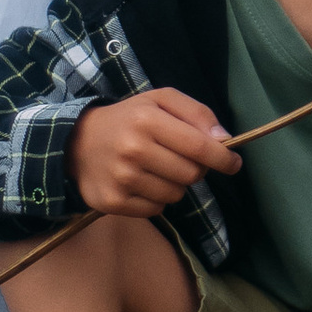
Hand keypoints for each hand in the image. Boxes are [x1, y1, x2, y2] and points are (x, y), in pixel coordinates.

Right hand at [68, 90, 240, 216]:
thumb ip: (196, 113)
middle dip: (195, 168)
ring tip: (156, 168)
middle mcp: (133, 150)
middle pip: (192, 174)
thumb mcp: (160, 101)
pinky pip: (156, 210)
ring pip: (176, 195)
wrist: (76, 142)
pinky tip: (141, 183)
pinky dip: (156, 199)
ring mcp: (121, 179)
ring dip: (174, 184)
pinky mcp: (113, 202)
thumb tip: (224, 139)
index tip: (234, 163)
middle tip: (179, 158)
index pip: (199, 147)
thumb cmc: (128, 119)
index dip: (224, 158)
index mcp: (147, 120)